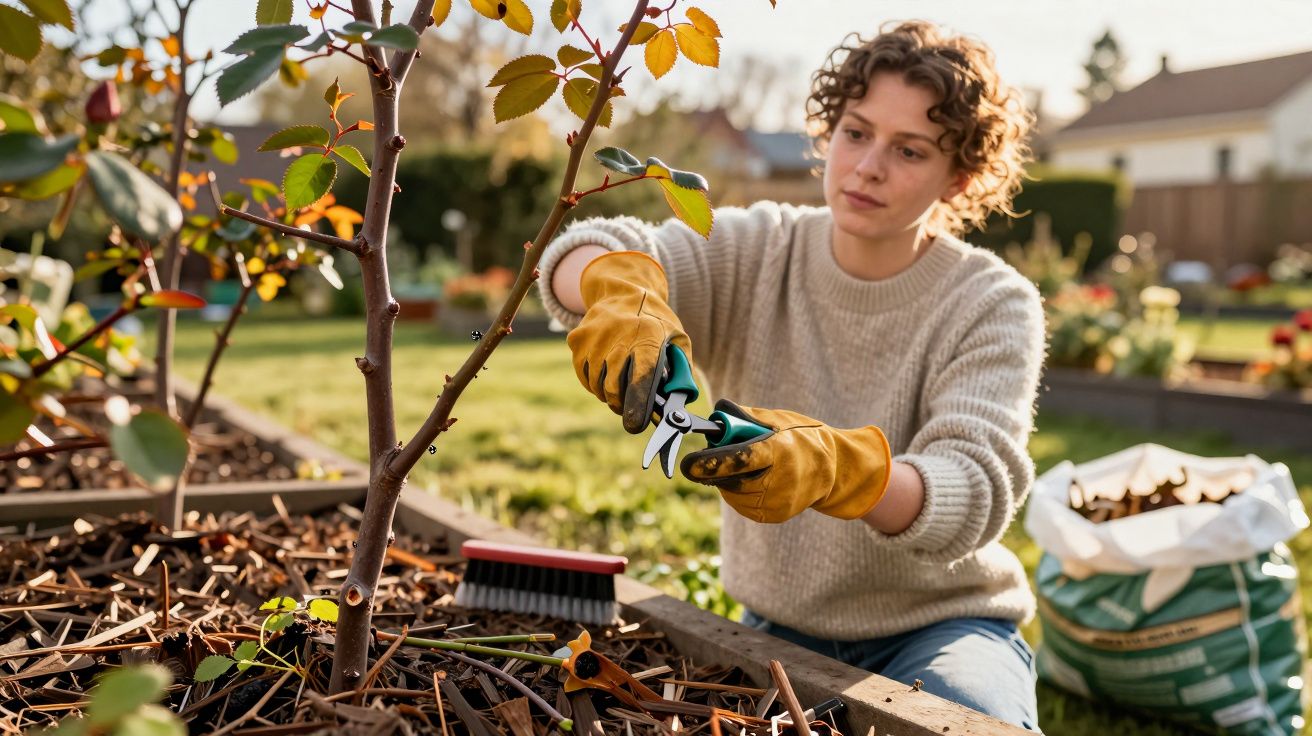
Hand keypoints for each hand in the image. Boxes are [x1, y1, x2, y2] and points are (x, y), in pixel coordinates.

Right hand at [566, 251, 691, 433]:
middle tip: (628, 409)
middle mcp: (617, 336)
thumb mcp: (677, 339)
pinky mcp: (577, 340)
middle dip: (622, 406)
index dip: (637, 407)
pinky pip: (584, 375)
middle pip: (614, 388)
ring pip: (597, 385)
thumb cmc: (655, 322)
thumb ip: (681, 371)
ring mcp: (593, 338)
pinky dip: (594, 382)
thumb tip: (676, 404)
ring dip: (608, 394)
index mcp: (647, 337)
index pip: (640, 381)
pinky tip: (605, 374)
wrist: (623, 290)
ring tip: (618, 388)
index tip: (635, 425)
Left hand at [681, 400, 891, 522]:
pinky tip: (756, 480)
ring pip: (731, 493)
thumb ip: (744, 418)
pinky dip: (739, 491)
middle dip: (717, 467)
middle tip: (724, 455)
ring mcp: (777, 503)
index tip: (689, 464)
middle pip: (730, 479)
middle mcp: (780, 482)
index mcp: (779, 452)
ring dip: (728, 480)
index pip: (740, 460)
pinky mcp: (774, 516)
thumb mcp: (777, 419)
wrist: (833, 469)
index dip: (712, 463)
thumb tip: (715, 418)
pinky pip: (741, 504)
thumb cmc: (801, 437)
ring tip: (751, 466)